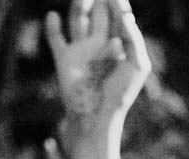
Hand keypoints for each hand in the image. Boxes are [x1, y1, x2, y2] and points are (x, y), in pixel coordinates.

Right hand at [45, 0, 148, 128]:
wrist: (95, 116)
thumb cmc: (120, 94)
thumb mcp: (136, 66)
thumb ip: (133, 39)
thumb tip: (126, 15)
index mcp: (120, 46)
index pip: (119, 17)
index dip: (118, 4)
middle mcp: (100, 44)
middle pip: (99, 13)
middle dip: (100, 0)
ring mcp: (81, 50)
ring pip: (78, 19)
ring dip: (79, 6)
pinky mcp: (64, 59)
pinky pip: (56, 38)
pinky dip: (52, 27)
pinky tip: (53, 16)